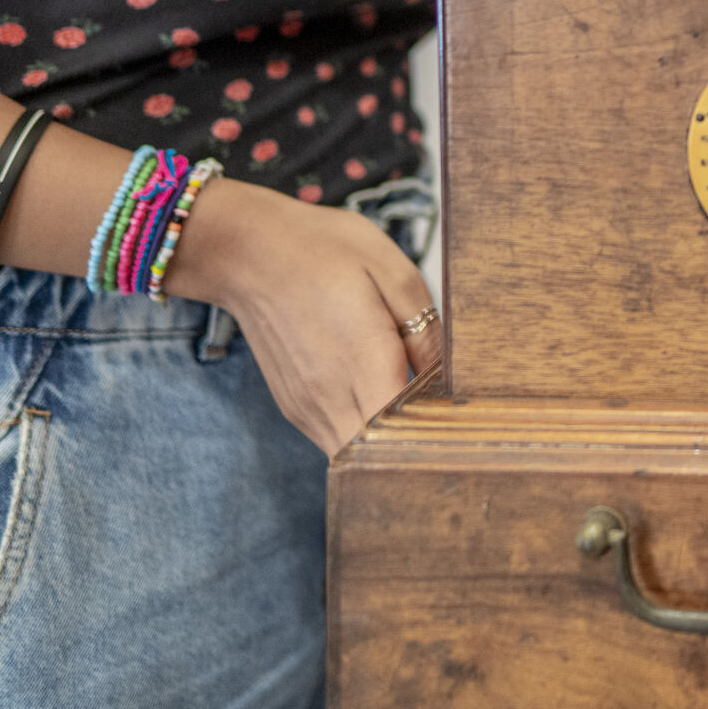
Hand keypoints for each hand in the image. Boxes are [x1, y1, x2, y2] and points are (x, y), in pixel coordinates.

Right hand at [165, 177, 439, 452]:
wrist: (248, 252)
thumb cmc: (325, 252)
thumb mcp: (392, 271)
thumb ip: (425, 330)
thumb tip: (448, 376)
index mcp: (362, 361)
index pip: (404, 435)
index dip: (436, 434)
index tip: (459, 419)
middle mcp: (330, 397)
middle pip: (381, 457)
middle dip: (415, 446)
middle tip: (444, 418)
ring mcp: (307, 408)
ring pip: (357, 455)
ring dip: (387, 443)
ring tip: (415, 408)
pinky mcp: (294, 407)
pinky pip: (336, 438)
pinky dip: (363, 433)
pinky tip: (380, 399)